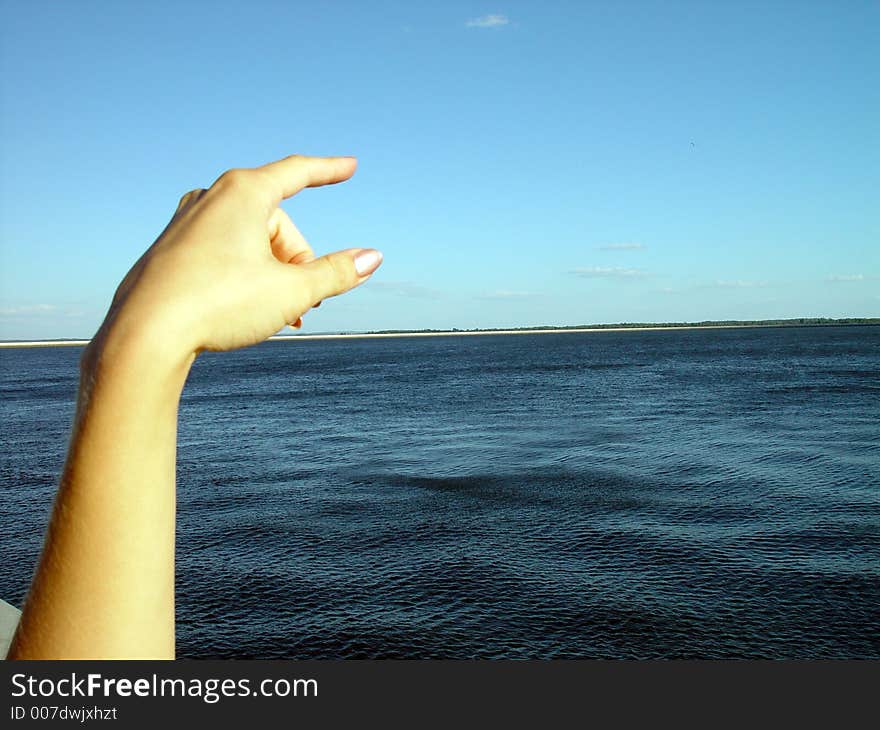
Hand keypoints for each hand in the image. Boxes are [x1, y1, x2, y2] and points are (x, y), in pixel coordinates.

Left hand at [97, 154, 380, 361]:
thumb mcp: (291, 291)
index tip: (351, 166)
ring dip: (274, 275)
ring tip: (278, 316)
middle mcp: (212, 197)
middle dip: (297, 263)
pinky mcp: (172, 247)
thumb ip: (336, 272)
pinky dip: (245, 276)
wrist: (145, 335)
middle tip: (302, 306)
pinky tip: (244, 311)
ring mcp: (188, 221)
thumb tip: (373, 257)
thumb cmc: (220, 304)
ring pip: (251, 241)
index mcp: (243, 193)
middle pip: (277, 224)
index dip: (329, 170)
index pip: (297, 172)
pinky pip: (224, 252)